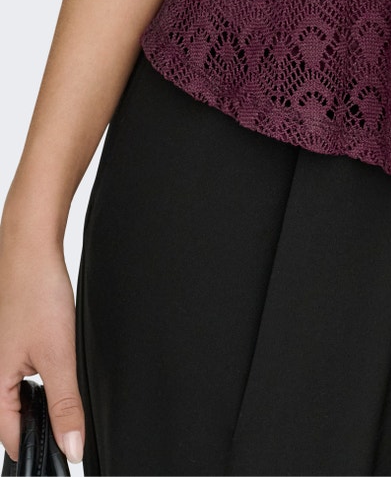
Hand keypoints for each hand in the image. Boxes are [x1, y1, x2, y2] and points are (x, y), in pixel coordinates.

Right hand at [0, 211, 84, 466]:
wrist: (30, 248)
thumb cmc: (36, 293)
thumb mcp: (58, 355)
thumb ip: (65, 403)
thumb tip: (71, 446)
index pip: (11, 437)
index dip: (39, 450)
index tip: (63, 454)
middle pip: (13, 418)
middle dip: (39, 426)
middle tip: (69, 426)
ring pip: (16, 397)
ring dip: (39, 402)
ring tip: (64, 397)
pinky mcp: (8, 343)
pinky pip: (18, 376)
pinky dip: (37, 381)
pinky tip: (56, 369)